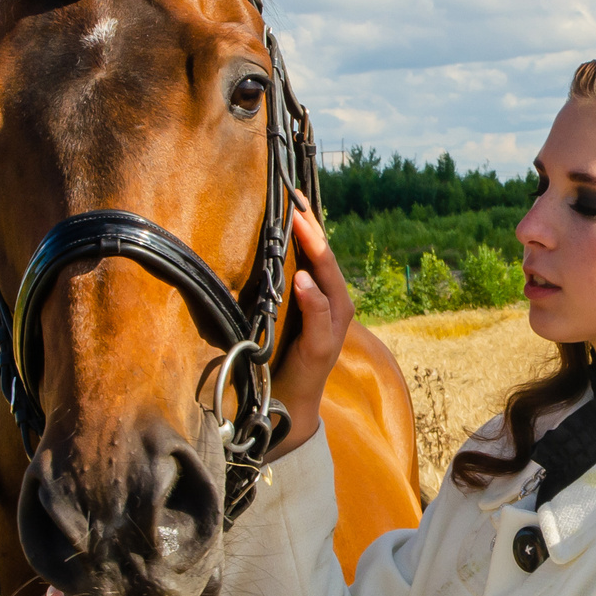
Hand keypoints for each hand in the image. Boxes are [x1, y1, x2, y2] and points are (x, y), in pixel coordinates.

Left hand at [269, 197, 353, 458]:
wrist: (288, 401)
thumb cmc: (282, 355)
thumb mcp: (281, 313)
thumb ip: (280, 287)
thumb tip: (258, 252)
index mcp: (326, 296)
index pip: (319, 253)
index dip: (309, 224)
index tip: (293, 194)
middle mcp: (336, 306)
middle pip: (327, 261)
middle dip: (313, 230)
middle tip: (297, 202)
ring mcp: (332, 327)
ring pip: (330, 282)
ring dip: (317, 254)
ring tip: (303, 227)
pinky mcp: (322, 347)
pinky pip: (320, 317)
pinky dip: (312, 297)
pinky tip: (301, 279)